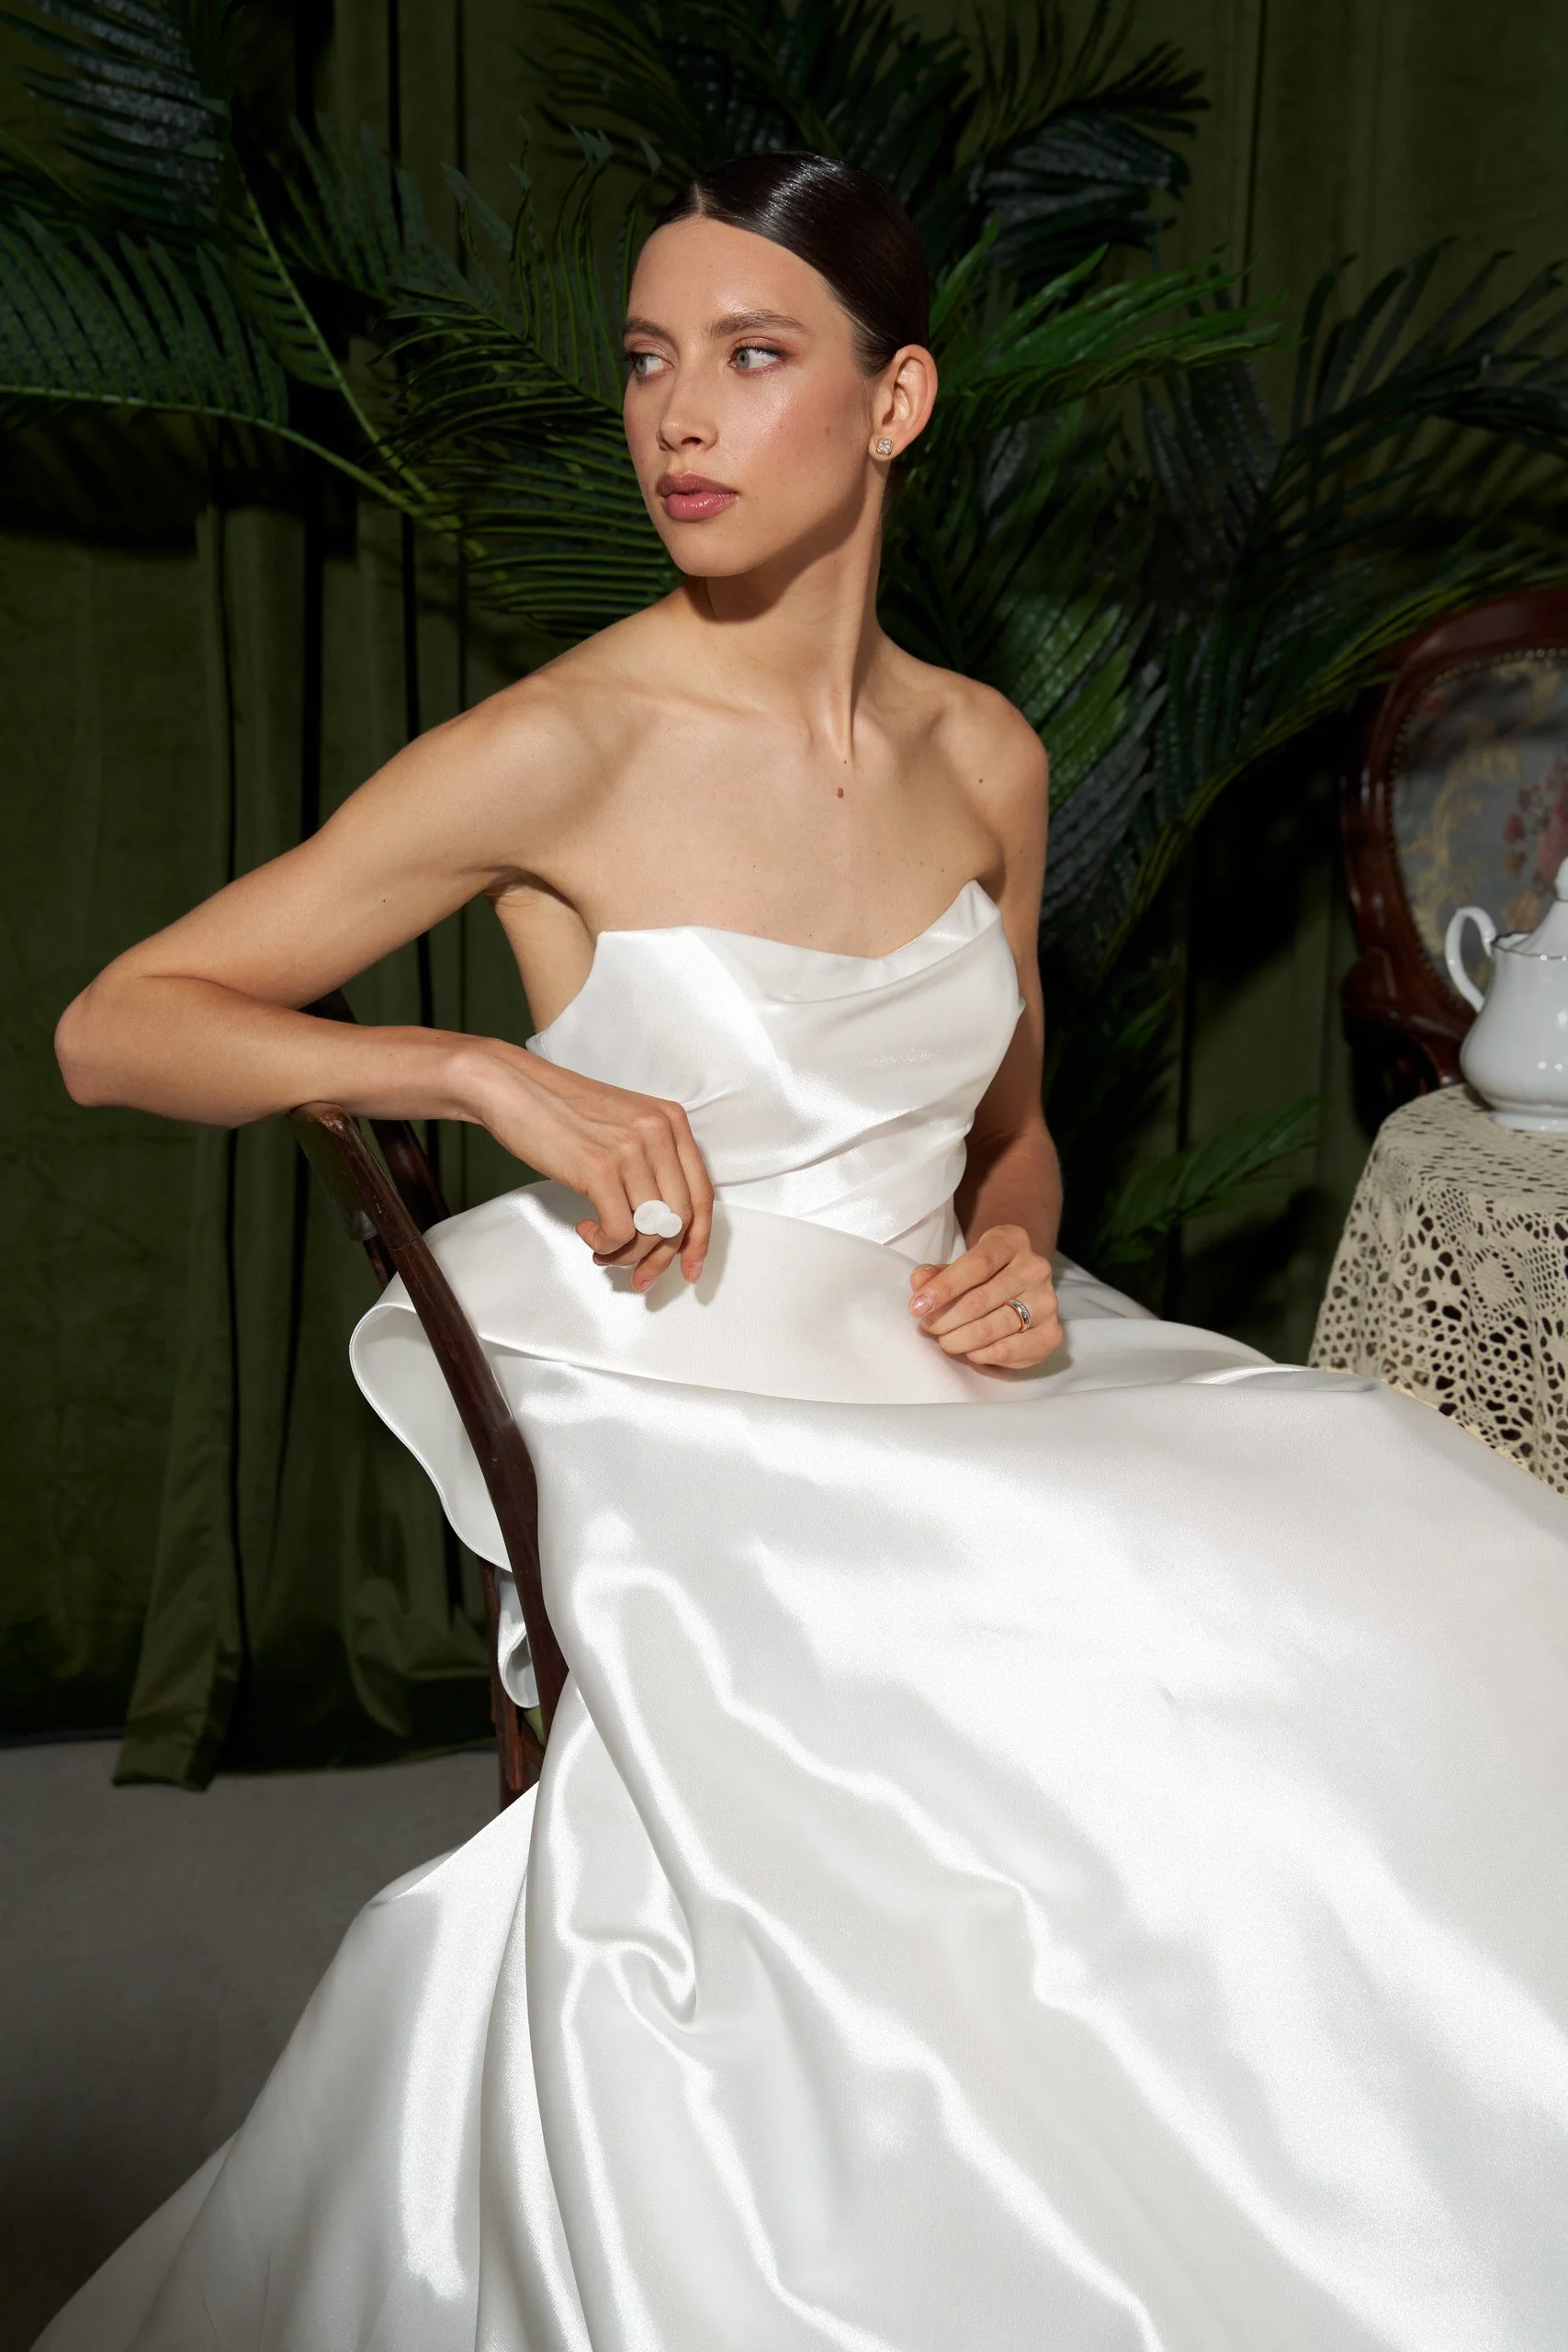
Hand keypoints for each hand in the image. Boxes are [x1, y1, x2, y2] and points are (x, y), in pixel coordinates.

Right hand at [456, 1040, 713, 1291]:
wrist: (513, 1087)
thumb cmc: (561, 1110)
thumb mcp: (624, 1127)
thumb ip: (651, 1165)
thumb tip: (663, 1227)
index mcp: (671, 1121)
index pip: (702, 1194)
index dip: (698, 1239)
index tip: (689, 1268)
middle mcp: (659, 1132)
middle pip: (680, 1218)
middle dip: (660, 1258)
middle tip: (639, 1276)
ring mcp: (631, 1149)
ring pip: (651, 1230)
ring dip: (626, 1254)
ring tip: (602, 1250)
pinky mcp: (599, 1168)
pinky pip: (619, 1231)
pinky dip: (605, 1245)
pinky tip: (587, 1231)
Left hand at [907, 1224, 1062, 1367]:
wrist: (1019, 1287)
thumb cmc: (981, 1276)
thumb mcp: (957, 1265)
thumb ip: (935, 1274)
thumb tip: (920, 1283)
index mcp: (1012, 1241)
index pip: (977, 1264)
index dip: (943, 1287)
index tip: (917, 1306)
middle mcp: (1036, 1268)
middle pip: (981, 1299)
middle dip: (945, 1319)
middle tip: (928, 1327)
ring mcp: (1048, 1302)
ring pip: (992, 1328)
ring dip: (958, 1339)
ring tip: (945, 1340)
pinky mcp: (1052, 1333)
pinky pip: (1008, 1351)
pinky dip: (981, 1354)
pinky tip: (970, 1350)